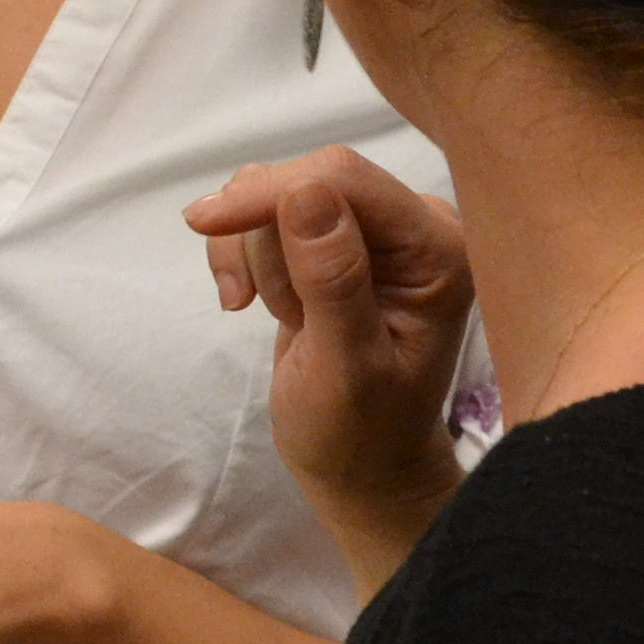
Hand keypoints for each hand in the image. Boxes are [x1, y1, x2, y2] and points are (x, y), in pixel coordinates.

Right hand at [184, 148, 471, 587]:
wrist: (357, 464)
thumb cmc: (359, 432)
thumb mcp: (345, 368)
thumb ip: (333, 281)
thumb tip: (305, 192)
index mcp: (439, 249)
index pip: (346, 180)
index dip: (270, 192)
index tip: (204, 223)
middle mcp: (417, 225)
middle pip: (307, 179)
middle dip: (268, 244)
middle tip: (273, 313)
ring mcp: (378, 230)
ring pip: (279, 195)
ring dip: (259, 259)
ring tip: (288, 323)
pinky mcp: (339, 238)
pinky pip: (266, 211)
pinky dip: (244, 254)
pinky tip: (254, 303)